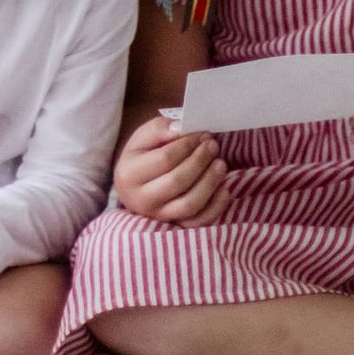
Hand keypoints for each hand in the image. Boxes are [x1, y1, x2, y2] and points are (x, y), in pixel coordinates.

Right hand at [114, 115, 230, 224]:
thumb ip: (161, 129)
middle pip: (178, 182)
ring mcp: (159, 217)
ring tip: (221, 164)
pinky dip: (216, 207)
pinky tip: (224, 188)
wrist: (133, 186)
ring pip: (189, 204)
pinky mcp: (175, 227)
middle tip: (213, 146)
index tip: (202, 134)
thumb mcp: (143, 137)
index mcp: (130, 174)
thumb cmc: (141, 156)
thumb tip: (182, 127)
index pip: (165, 159)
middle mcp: (141, 200)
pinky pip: (199, 223)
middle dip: (200, 161)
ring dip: (210, 183)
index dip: (187, 145)